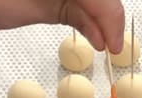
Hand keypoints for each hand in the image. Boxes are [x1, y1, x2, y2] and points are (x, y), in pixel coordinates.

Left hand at [0, 0, 124, 52]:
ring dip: (98, 13)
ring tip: (98, 38)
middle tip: (108, 44)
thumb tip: (101, 33)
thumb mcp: (27, 8)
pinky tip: (85, 23)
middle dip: (108, 16)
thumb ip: (69, 12)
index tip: (114, 47)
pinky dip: (83, 7)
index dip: (112, 20)